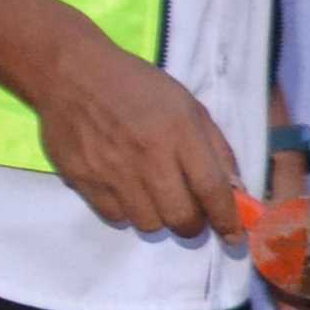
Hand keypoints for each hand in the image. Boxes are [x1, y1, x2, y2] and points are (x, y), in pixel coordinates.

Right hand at [30, 35, 242, 239]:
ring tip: (156, 198)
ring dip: (160, 219)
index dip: (227, 220)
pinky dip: (127, 212)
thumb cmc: (138, 87)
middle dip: (193, 226)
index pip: (211, 190)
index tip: (234, 236)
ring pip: (148, 225)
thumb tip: (237, 190)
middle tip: (193, 217)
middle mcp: (148, 156)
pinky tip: (127, 191)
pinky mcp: (83, 179)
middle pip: (181, 218)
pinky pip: (115, 216)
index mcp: (180, 134)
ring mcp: (112, 171)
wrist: (72, 73)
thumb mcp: (189, 106)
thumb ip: (216, 148)